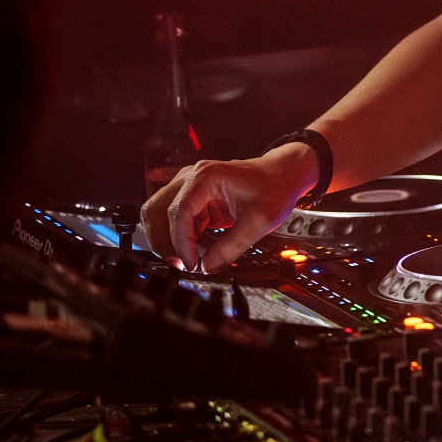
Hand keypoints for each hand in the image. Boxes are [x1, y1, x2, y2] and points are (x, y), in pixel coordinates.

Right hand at [139, 144, 315, 273]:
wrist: (283, 174)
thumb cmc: (275, 189)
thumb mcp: (260, 221)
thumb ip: (232, 246)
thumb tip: (206, 267)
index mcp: (206, 177)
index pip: (180, 211)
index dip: (181, 242)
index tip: (191, 264)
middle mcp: (192, 177)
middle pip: (158, 210)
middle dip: (164, 241)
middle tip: (181, 265)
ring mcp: (189, 185)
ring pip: (158, 214)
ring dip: (165, 239)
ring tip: (184, 260)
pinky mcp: (192, 197)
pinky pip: (172, 218)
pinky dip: (176, 236)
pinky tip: (192, 250)